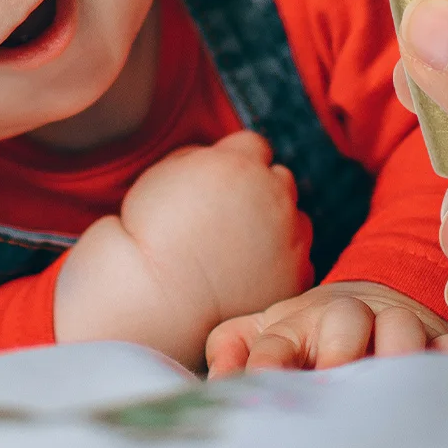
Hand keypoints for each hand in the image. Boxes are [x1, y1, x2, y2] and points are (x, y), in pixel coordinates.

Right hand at [55, 131, 311, 369]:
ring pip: (296, 220)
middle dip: (261, 193)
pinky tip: (248, 275)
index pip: (254, 146)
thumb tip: (230, 157)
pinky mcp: (296, 276)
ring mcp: (290, 238)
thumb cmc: (150, 235)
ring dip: (276, 228)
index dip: (235, 164)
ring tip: (236, 251)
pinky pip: (298, 260)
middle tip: (228, 220)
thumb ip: (209, 155)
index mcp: (240, 164)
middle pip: (281, 180)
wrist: (153, 300)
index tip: (218, 187)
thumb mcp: (167, 173)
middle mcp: (274, 196)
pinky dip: (280, 265)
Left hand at [205, 279, 447, 374]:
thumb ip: (233, 352)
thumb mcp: (266, 338)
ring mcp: (399, 327)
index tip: (262, 391)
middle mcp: (350, 319)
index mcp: (297, 325)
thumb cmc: (310, 340)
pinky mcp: (443, 341)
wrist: (374, 306)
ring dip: (398, 358)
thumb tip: (218, 380)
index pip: (275, 345)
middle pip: (345, 323)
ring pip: (402, 331)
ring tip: (396, 399)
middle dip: (339, 352)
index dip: (267, 366)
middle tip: (337, 388)